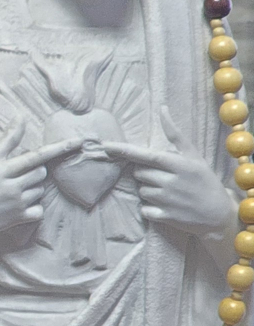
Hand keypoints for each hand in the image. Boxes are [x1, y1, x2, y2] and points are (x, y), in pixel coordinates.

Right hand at [0, 118, 80, 250]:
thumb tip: (21, 118)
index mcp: (4, 169)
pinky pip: (39, 209)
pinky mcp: (19, 218)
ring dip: (32, 188)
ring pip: (40, 190)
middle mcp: (13, 185)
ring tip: (12, 192)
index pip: (38, 155)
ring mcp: (18, 203)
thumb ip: (7, 141)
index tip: (80, 142)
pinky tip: (18, 206)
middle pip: (41, 173)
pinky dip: (34, 207)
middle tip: (15, 176)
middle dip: (34, 172)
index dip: (61, 148)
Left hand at [105, 107, 236, 238]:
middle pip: (139, 173)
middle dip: (146, 173)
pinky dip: (150, 208)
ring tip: (168, 191)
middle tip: (164, 177)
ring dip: (149, 189)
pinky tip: (165, 206)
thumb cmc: (204, 180)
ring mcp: (167, 200)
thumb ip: (175, 134)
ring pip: (141, 190)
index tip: (105, 146)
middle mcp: (171, 181)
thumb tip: (162, 108)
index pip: (145, 155)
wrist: (219, 214)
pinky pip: (144, 208)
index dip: (124, 150)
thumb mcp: (193, 156)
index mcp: (178, 164)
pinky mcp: (164, 216)